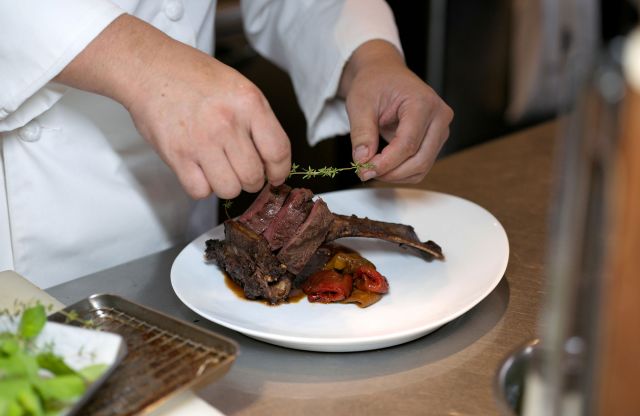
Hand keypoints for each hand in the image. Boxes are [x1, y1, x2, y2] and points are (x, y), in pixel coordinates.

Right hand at [54, 15, 290, 199]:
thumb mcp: (238, 87)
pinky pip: (200, 191)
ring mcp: (201, 141)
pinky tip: (198, 169)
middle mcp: (227, 123)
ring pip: (229, 190)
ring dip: (226, 185)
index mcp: (249, 103)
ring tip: (218, 168)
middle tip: (241, 170)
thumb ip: (258, 120)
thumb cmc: (194, 77)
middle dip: (251, 180)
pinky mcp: (177, 155)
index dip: (279, 171)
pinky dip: (201, 187)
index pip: (278, 151)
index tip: (274, 176)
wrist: (149, 68)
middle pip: (253, 177)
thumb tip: (272, 160)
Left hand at [339, 40, 453, 182]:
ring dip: (396, 175)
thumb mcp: (360, 103)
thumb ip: (362, 133)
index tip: (365, 170)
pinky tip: (385, 165)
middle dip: (391, 172)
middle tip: (366, 172)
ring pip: (422, 167)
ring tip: (373, 167)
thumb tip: (363, 160)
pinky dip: (402, 172)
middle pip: (420, 159)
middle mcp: (439, 116)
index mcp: (423, 102)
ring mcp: (441, 129)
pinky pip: (421, 166)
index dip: (386, 162)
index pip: (408, 144)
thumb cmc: (375, 83)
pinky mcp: (435, 140)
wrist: (384, 74)